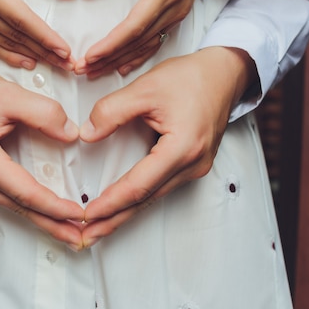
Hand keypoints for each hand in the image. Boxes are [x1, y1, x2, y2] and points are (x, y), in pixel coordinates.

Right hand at [0, 0, 78, 70]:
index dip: (43, 36)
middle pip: (13, 34)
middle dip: (43, 50)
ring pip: (4, 41)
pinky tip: (28, 61)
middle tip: (66, 63)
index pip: (19, 17)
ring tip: (54, 63)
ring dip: (31, 54)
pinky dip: (10, 54)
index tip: (63, 49)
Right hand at [0, 65, 85, 249]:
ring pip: (10, 205)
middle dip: (51, 223)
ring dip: (39, 218)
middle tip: (79, 237)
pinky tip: (39, 210)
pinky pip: (1, 196)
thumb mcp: (8, 94)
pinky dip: (24, 205)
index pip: (24, 191)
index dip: (53, 205)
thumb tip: (70, 134)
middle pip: (18, 207)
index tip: (77, 213)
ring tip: (65, 229)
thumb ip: (43, 112)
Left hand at [75, 0, 235, 77]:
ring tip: (94, 71)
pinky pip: (154, 42)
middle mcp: (174, 8)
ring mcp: (177, 15)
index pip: (135, 25)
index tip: (91, 55)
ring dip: (119, 61)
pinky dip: (136, 57)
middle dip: (109, 58)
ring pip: (145, 46)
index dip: (112, 43)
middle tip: (83, 69)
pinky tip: (121, 68)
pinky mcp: (175, 18)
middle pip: (138, 41)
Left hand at [78, 47, 255, 246]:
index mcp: (183, 148)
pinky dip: (138, 198)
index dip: (110, 202)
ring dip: (124, 212)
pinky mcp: (192, 164)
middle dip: (113, 219)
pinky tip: (122, 205)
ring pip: (153, 197)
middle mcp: (192, 165)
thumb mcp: (145, 88)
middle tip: (84, 236)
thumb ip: (112, 111)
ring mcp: (195, 167)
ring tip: (97, 227)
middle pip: (145, 200)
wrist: (223, 73)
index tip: (85, 214)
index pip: (139, 185)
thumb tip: (86, 135)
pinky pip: (160, 187)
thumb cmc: (190, 78)